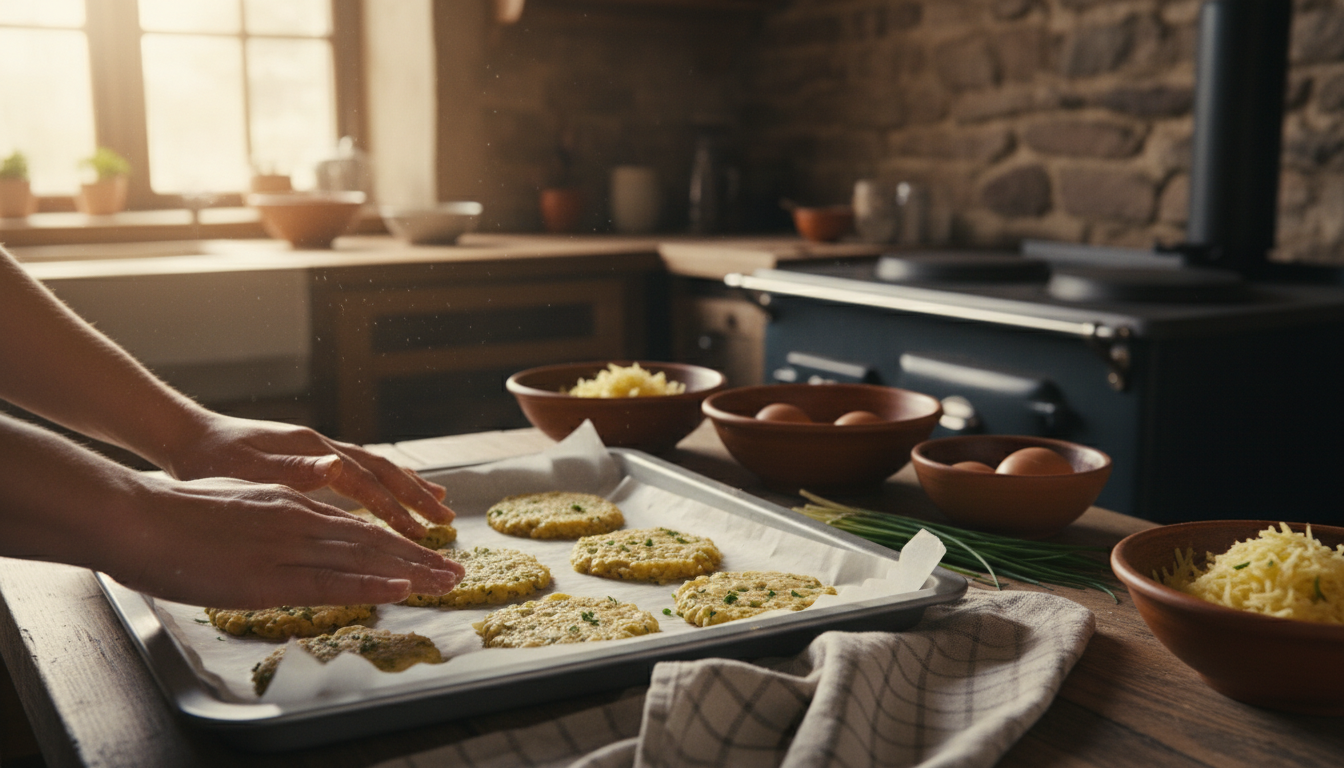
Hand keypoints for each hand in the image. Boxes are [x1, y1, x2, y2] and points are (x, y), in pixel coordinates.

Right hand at [101, 474, 463, 608]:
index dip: (398, 536)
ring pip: (363, 557)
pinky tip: (400, 587)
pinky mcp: (269, 574)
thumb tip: (296, 525)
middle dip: (419, 555)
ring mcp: (287, 544)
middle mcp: (300, 517)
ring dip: (410, 569)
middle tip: (456, 570)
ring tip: (447, 579)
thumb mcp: (240, 502)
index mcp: (292, 501)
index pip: (357, 521)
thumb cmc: (177, 513)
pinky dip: (369, 583)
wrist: (136, 515)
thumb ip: (277, 512)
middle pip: (373, 537)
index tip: (429, 548)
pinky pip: (330, 581)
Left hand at [163, 414, 452, 539]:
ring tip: (439, 507)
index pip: (366, 484)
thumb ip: (293, 470)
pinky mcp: (311, 461)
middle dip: (417, 500)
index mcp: (311, 452)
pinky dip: (386, 486)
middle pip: (383, 473)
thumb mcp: (243, 468)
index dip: (396, 511)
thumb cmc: (209, 458)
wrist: (185, 436)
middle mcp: (322, 448)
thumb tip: (338, 466)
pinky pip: (360, 473)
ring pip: (376, 470)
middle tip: (448, 525)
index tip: (422, 537)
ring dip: (409, 490)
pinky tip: (395, 497)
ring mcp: (319, 452)